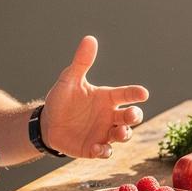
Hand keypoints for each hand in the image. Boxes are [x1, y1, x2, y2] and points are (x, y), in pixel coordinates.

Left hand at [41, 36, 148, 158]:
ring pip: (122, 135)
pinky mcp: (94, 148)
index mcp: (107, 98)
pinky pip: (104, 151)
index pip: (125, 94)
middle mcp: (110, 116)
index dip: (135, 93)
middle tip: (132, 115)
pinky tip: (97, 147)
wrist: (48, 123)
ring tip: (118, 132)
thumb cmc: (62, 99)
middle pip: (130, 117)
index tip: (143, 93)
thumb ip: (81, 62)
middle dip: (134, 116)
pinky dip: (103, 150)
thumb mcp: (69, 80)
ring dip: (123, 134)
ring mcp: (104, 133)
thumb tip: (89, 38)